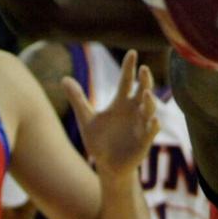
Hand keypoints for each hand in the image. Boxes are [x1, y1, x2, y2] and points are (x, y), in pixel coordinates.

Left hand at [63, 50, 160, 177]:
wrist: (107, 165)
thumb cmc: (99, 140)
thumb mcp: (86, 119)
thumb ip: (78, 99)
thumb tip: (64, 78)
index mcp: (121, 102)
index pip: (126, 80)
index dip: (129, 67)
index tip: (132, 53)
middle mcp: (134, 110)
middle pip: (142, 90)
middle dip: (145, 80)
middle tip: (144, 69)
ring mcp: (141, 123)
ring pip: (149, 108)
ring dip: (149, 101)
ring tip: (145, 93)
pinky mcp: (145, 139)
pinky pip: (151, 130)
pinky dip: (153, 124)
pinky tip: (153, 120)